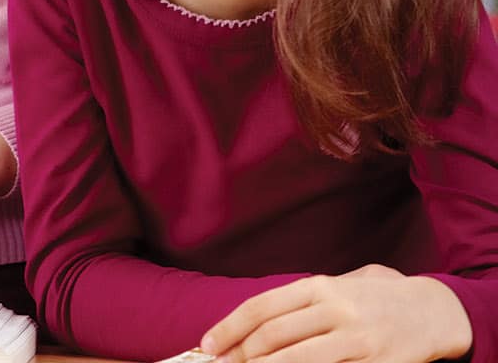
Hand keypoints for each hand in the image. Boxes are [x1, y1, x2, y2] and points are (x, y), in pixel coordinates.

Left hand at [201, 266, 472, 362]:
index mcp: (319, 287)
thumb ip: (300, 304)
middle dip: (242, 355)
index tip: (207, 345)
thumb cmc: (375, 300)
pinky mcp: (378, 362)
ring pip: (299, 358)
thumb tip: (250, 326)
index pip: (261, 307)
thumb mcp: (337, 288)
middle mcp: (335, 309)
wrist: (434, 310)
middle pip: (274, 335)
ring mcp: (358, 338)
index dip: (229, 328)